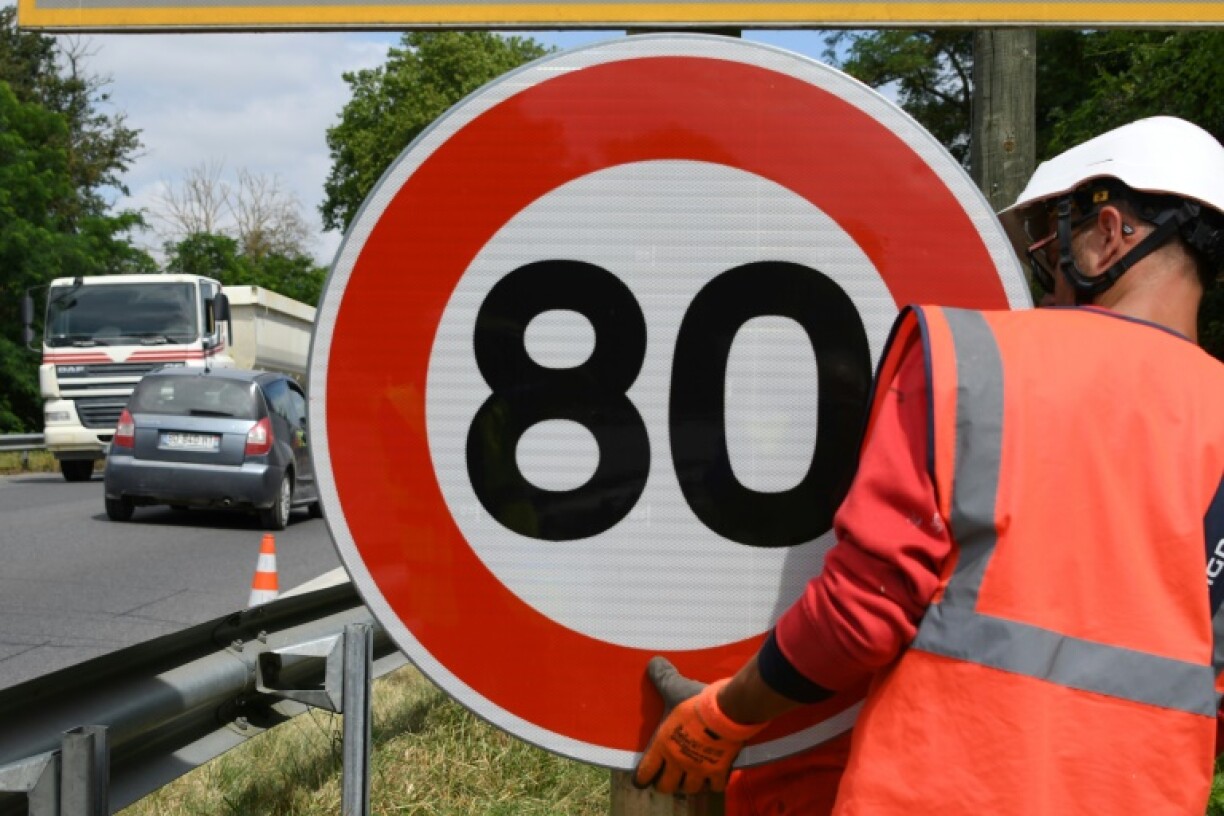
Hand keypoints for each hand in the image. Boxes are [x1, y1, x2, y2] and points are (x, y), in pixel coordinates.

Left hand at [633, 656, 766, 794]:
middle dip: (666, 783)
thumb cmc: (695, 702)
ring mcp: (698, 769)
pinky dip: (713, 783)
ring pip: (690, 789)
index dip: (642, 777)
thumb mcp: (674, 687)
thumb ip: (662, 676)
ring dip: (689, 784)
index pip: (645, 772)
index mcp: (662, 745)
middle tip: (669, 775)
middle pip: (666, 786)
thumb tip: (652, 662)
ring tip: (690, 776)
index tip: (643, 778)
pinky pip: (715, 787)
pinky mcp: (718, 770)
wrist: (726, 712)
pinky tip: (713, 776)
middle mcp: (677, 762)